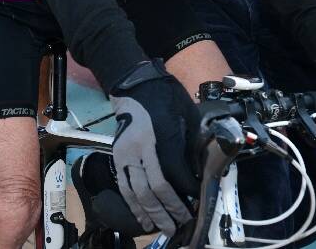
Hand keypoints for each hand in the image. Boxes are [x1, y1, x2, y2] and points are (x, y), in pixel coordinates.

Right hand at [109, 60, 200, 235]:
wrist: (136, 88)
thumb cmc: (166, 99)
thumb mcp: (185, 116)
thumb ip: (189, 144)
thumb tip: (198, 172)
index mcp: (159, 135)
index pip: (173, 172)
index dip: (186, 190)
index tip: (197, 199)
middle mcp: (140, 148)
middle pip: (154, 187)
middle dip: (168, 209)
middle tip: (181, 223)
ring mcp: (125, 154)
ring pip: (137, 192)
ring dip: (151, 213)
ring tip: (164, 227)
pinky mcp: (117, 157)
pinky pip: (124, 187)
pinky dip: (134, 206)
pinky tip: (143, 218)